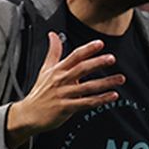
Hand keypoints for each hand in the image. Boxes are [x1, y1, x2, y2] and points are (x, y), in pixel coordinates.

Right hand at [3, 33, 122, 148]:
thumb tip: (53, 34)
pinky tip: (112, 96)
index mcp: (58, 70)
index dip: (87, 49)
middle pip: (81, 69)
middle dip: (97, 63)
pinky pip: (86, 103)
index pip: (74, 56)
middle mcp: (61, 80)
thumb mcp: (45, 69)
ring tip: (120, 79)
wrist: (29, 114)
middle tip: (112, 58)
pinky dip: (100, 99)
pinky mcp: (66, 108)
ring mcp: (63, 94)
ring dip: (105, 83)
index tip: (100, 43)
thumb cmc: (39, 92)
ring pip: (87, 87)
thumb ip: (53, 52)